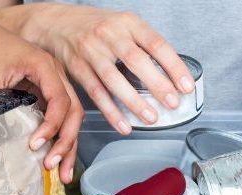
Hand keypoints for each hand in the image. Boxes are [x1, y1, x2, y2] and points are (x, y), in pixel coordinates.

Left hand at [0, 17, 82, 181]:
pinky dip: (56, 140)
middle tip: (53, 166)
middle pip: (73, 112)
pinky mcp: (44, 95)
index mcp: (44, 66)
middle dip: (66, 142)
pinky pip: (57, 119)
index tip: (34, 145)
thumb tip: (5, 141)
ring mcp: (52, 86)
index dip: (51, 125)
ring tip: (63, 174)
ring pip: (69, 119)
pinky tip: (53, 159)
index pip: (59, 100)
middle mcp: (54, 75)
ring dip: (67, 146)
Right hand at [26, 4, 193, 130]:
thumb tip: (172, 73)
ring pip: (113, 79)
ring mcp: (91, 51)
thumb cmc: (96, 27)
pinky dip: (110, 111)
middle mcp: (109, 35)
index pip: (156, 44)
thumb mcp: (123, 25)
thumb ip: (144, 44)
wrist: (55, 23)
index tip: (186, 86)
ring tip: (150, 117)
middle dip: (157, 84)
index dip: (174, 66)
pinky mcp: (76, 67)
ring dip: (134, 102)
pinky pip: (95, 92)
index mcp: (128, 23)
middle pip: (136, 60)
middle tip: (172, 103)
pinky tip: (123, 124)